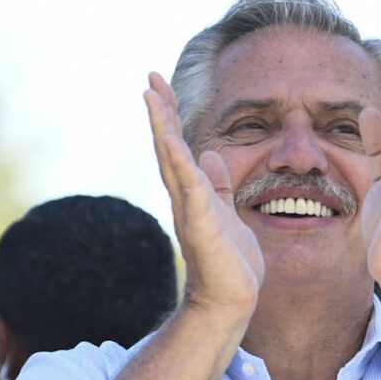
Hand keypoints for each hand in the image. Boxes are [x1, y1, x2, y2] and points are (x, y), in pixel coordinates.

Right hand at [143, 74, 262, 316]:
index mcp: (193, 192)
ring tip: (152, 97)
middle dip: (160, 112)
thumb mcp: (228, 213)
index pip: (178, 146)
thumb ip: (218, 185)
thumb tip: (212, 155)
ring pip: (172, 161)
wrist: (231, 301)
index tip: (160, 85)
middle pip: (168, 146)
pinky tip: (173, 140)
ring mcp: (189, 210)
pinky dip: (180, 164)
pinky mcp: (200, 226)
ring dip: (162, 127)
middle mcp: (185, 198)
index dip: (171, 116)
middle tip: (149, 79)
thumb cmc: (230, 262)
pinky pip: (190, 189)